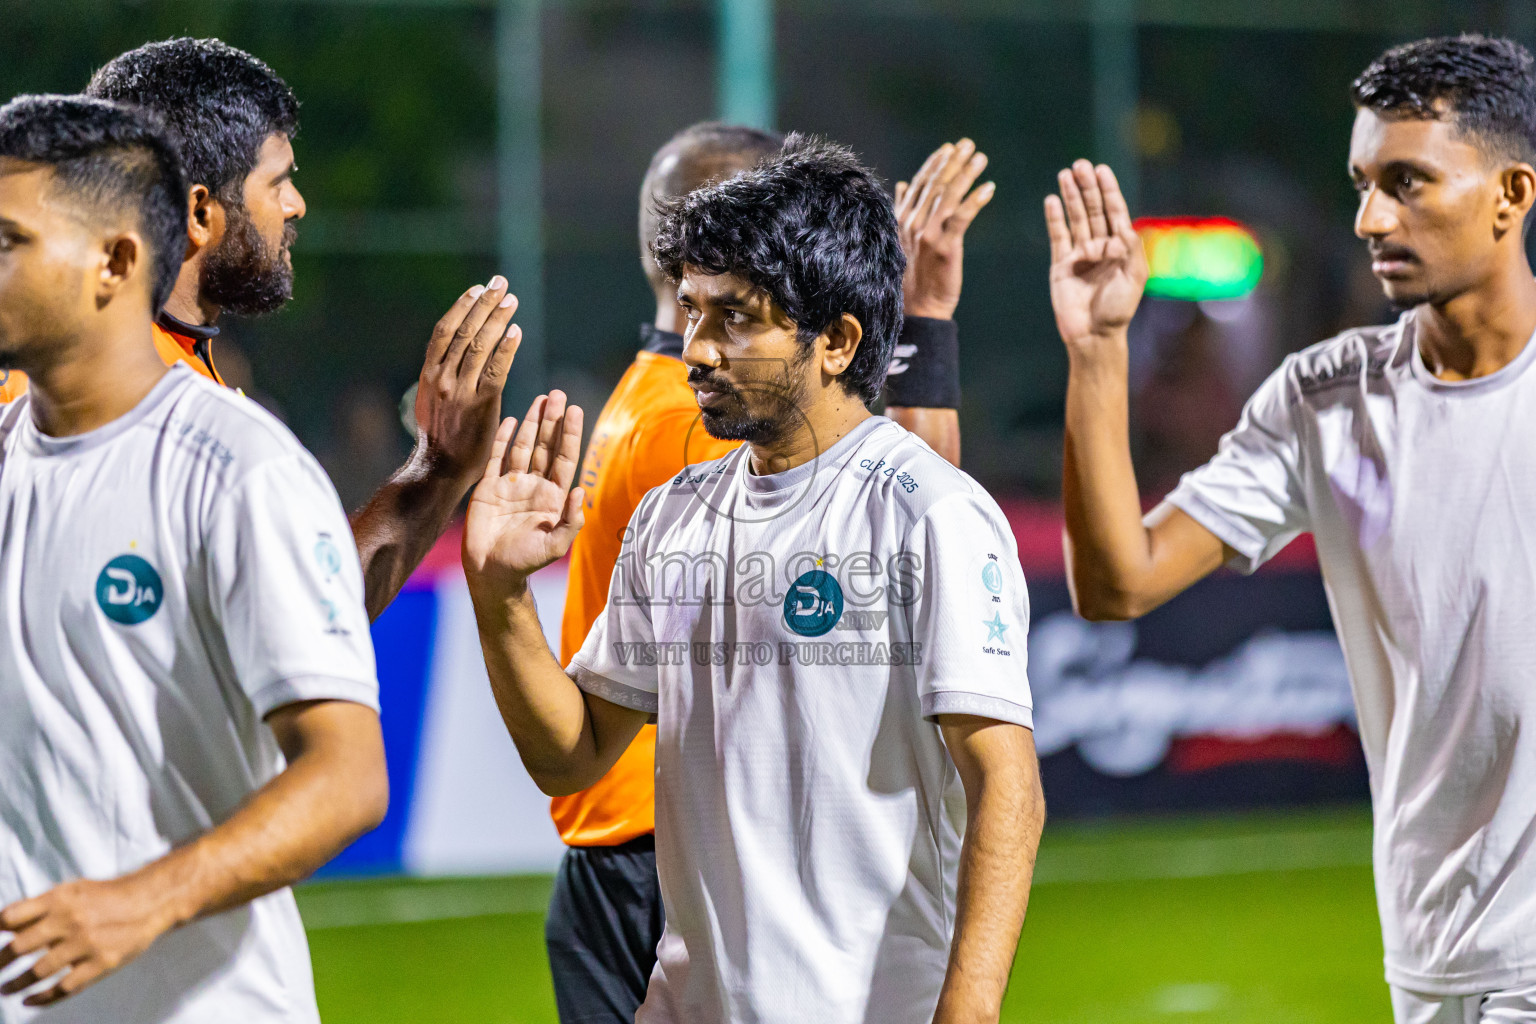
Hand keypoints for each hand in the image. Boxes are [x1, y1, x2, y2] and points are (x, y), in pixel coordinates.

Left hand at [0, 876, 173, 1005]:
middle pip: (19, 947)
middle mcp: (71, 920)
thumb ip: (39, 907)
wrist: (149, 901)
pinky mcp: (101, 963)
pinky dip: (42, 998)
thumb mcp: (71, 891)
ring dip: (15, 984)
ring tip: (4, 989)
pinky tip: (29, 1001)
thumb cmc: (106, 896)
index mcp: (60, 899)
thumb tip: (4, 925)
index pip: (12, 917)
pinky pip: (64, 988)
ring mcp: (86, 944)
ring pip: (38, 972)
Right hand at [413, 275, 522, 482]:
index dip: (461, 307)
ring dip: (497, 319)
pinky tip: (515, 332)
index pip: (445, 331)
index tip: (477, 289)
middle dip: (483, 304)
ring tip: (511, 300)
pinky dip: (506, 348)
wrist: (440, 469)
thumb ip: (441, 375)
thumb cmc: (441, 437)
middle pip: (464, 331)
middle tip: (500, 284)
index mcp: (429, 374)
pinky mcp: (481, 404)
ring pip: (480, 346)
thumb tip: (450, 353)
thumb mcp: (432, 400)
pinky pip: (496, 370)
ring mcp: (461, 390)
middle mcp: (442, 378)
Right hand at [462, 390, 585, 592]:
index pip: (564, 458)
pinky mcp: (489, 487)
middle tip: (558, 394)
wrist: (491, 572)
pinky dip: (504, 438)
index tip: (574, 410)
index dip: (570, 434)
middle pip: (546, 445)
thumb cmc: (526, 561)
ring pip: (524, 446)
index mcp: (553, 497)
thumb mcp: (555, 545)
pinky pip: (497, 457)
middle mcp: (535, 485)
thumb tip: (580, 490)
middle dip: (552, 420)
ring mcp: (512, 484)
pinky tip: (511, 420)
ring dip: (531, 423)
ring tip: (540, 399)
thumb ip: (571, 520)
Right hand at [895, 138, 994, 319]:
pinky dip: (975, 200)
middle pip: (936, 184)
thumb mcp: (903, 239)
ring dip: (965, 174)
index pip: (921, 183)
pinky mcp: (944, 247)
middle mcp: (912, 222)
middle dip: (952, 162)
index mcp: (902, 219)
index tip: (949, 148)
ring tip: (980, 158)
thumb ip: (903, 209)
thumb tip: (903, 184)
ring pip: (948, 196)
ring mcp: (927, 234)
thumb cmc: (912, 276)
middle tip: (968, 144)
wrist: (918, 308)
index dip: (935, 163)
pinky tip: (989, 188)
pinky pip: (961, 218)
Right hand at [1044, 160, 1147, 349]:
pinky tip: (1052, 200)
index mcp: (1121, 247)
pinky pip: (1058, 237)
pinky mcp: (1061, 265)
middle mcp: (1101, 246)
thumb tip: (1122, 225)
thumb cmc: (1119, 309)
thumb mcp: (1135, 277)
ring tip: (1065, 174)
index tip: (1101, 170)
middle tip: (1080, 165)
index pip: (1115, 211)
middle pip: (1094, 210)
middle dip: (1087, 187)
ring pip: (1076, 219)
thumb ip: (1131, 248)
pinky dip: (1055, 218)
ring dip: (1071, 197)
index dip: (1109, 190)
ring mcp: (1080, 254)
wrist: (1093, 335)